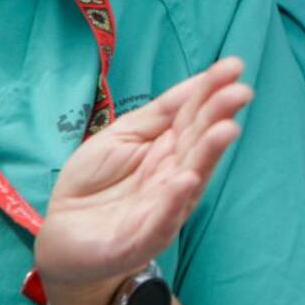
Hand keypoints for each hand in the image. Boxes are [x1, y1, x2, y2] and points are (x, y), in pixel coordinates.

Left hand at [35, 57, 251, 304]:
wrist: (63, 235)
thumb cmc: (95, 182)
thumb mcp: (123, 135)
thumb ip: (159, 114)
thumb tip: (197, 82)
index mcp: (170, 147)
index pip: (195, 114)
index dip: (212, 90)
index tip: (235, 66)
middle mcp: (176, 174)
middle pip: (199, 141)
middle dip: (220, 117)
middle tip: (241, 92)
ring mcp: (164, 207)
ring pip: (192, 177)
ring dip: (209, 155)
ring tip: (226, 130)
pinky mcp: (143, 238)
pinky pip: (162, 220)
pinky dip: (174, 202)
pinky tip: (186, 180)